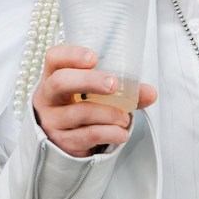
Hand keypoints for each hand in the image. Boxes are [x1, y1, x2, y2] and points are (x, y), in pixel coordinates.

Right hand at [33, 44, 156, 157]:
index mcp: (53, 76)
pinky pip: (89, 135)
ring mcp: (52, 121)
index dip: (72, 55)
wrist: (65, 143)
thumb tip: (151, 92)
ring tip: (125, 118)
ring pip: (81, 112)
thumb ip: (123, 91)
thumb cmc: (80, 109)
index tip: (94, 57)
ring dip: (109, 113)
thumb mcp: (95, 95)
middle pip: (61, 82)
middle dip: (90, 81)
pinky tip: (121, 133)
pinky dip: (110, 133)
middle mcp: (47, 97)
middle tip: (113, 85)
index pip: (54, 58)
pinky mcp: (63, 142)